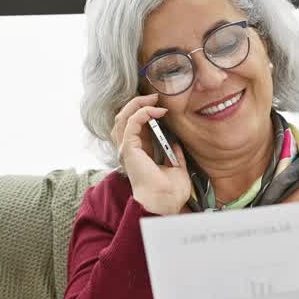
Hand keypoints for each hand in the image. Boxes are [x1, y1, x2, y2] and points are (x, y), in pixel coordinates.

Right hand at [112, 93, 190, 215]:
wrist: (165, 201)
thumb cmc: (169, 191)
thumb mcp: (176, 167)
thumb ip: (173, 153)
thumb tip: (175, 142)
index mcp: (138, 153)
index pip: (134, 126)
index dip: (144, 112)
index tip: (160, 106)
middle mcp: (129, 150)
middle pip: (124, 118)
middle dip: (137, 104)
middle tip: (154, 97)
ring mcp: (126, 149)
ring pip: (122, 117)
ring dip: (137, 105)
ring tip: (152, 99)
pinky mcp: (128, 148)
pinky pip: (131, 123)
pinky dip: (142, 113)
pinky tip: (156, 111)